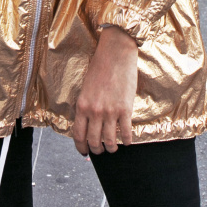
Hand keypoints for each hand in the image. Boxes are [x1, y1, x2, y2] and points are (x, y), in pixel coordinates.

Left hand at [72, 26, 137, 155]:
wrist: (116, 53)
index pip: (79, 135)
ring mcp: (110, 111)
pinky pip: (126, 132)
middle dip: (97, 150)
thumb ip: (86, 105)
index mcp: (82, 105)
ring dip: (111, 148)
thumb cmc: (100, 67)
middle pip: (94, 141)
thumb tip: (89, 123)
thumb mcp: (86, 87)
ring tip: (113, 148)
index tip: (84, 153)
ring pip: (109, 141)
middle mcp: (95, 111)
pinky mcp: (125, 109)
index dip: (81, 147)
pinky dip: (127, 140)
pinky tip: (127, 141)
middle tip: (100, 151)